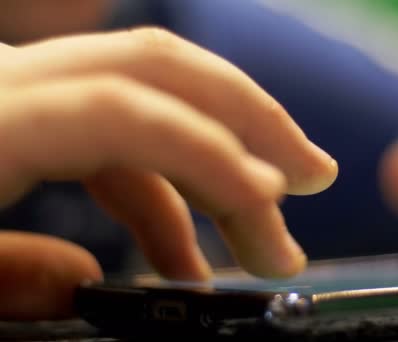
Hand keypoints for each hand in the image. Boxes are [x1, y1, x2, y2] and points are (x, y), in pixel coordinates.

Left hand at [0, 27, 337, 318]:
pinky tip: (185, 252)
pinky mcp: (31, 110)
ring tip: (264, 241)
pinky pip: (114, 130)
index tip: (275, 204)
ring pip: (149, 97)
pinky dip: (163, 187)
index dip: (212, 153)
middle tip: (314, 178)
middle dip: (250, 121)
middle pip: (159, 69)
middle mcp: (9, 83)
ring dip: (218, 167)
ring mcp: (24, 88)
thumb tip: (82, 279)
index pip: (124, 112)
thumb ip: (6, 277)